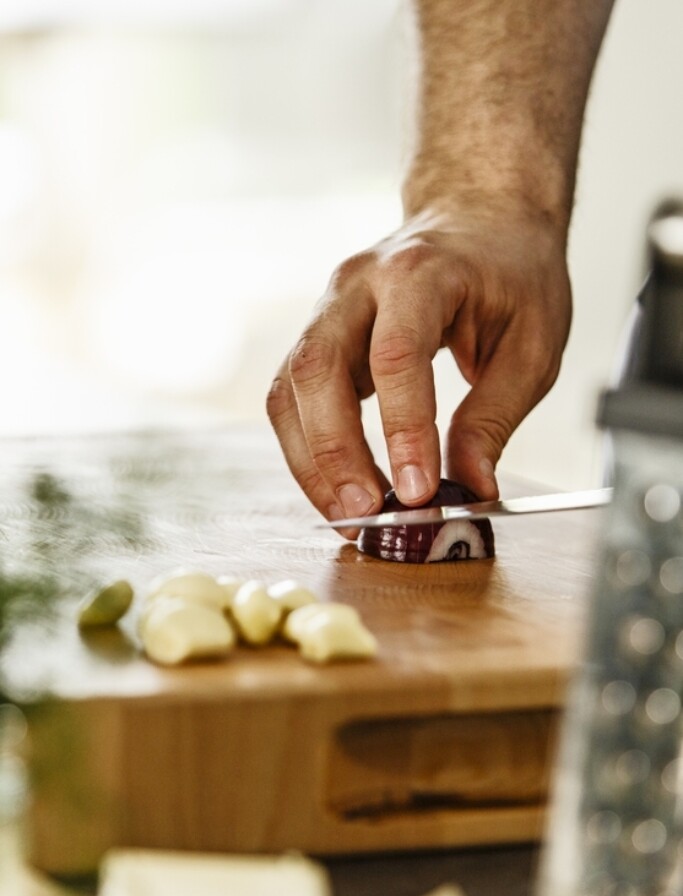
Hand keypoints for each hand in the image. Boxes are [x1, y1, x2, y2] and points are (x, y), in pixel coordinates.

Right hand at [266, 201, 571, 531]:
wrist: (479, 219)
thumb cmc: (511, 273)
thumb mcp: (532, 345)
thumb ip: (495, 418)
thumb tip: (470, 487)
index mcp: (420, 272)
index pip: (396, 355)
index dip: (401, 428)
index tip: (416, 490)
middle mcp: (359, 285)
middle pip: (318, 369)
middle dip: (334, 452)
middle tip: (364, 511)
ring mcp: (329, 308)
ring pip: (290, 388)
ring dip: (311, 460)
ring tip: (346, 513)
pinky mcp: (319, 337)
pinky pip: (292, 397)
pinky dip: (307, 448)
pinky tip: (334, 485)